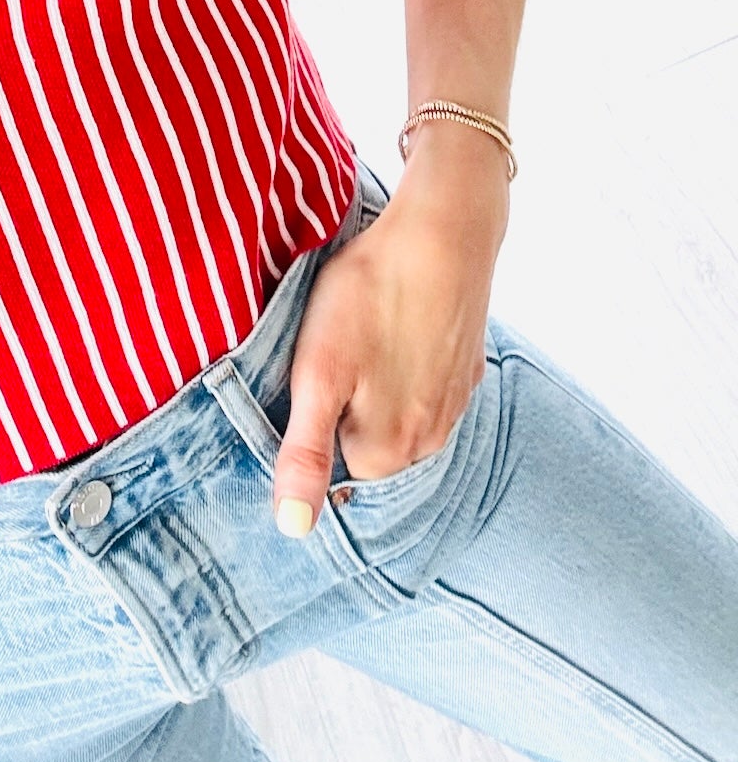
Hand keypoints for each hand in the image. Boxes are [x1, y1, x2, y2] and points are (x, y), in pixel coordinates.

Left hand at [272, 132, 506, 536]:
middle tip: (330, 349)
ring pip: (394, 412)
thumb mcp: (317, 375)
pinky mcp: (467, 368)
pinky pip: (423, 383)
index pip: (327, 466)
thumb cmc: (370, 296)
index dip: (304, 421)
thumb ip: (305, 454)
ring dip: (373, 385)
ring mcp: (454, 404)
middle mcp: (429, 442)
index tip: (301, 377)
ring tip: (360, 334)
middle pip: (362, 442)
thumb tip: (294, 530)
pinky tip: (392, 326)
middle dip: (341, 406)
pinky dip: (404, 362)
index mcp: (386, 452)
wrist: (443, 231)